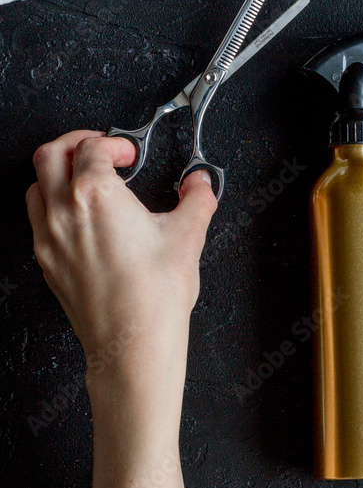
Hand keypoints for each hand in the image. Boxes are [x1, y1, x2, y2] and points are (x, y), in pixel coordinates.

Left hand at [26, 131, 216, 424]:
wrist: (132, 344)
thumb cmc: (155, 295)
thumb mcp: (187, 236)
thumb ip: (197, 199)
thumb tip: (200, 183)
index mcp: (95, 193)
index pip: (93, 147)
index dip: (115, 143)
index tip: (131, 154)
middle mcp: (63, 211)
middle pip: (50, 155)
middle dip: (76, 144)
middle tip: (100, 150)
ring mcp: (49, 238)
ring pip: (36, 186)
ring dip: (58, 174)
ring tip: (86, 181)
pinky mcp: (47, 263)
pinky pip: (37, 220)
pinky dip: (52, 206)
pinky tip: (79, 219)